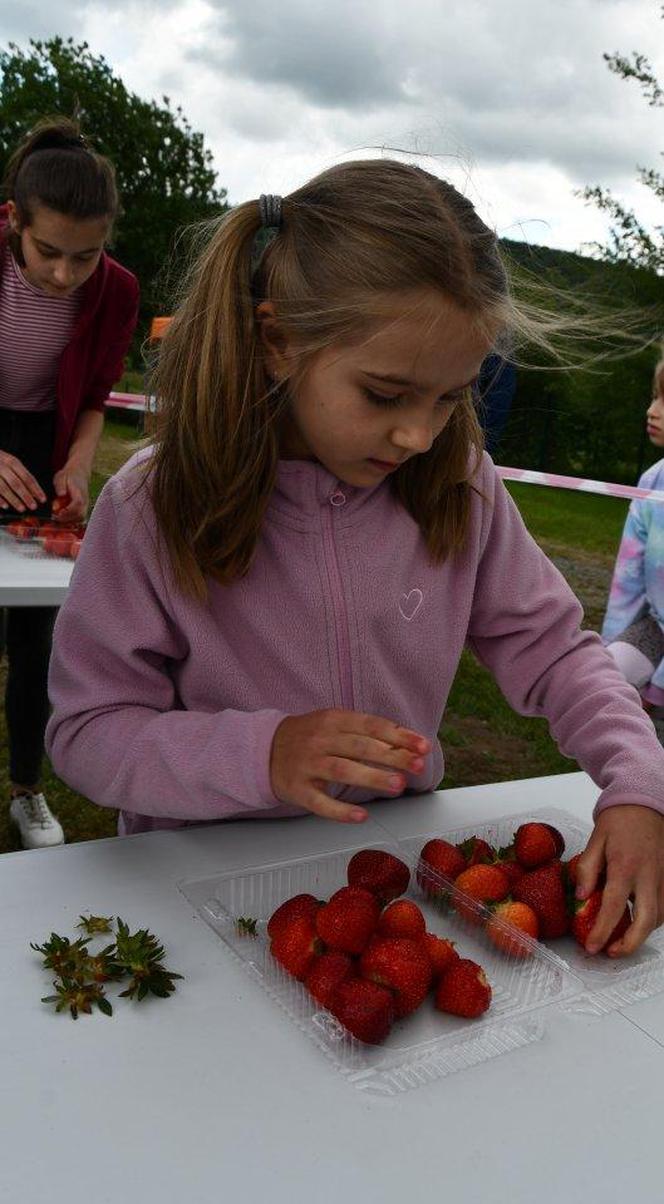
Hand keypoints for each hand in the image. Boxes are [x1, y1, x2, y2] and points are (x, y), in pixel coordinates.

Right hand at [0, 450, 45, 511]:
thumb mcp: (8, 462)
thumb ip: (19, 474)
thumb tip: (33, 492)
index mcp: (12, 462)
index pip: (27, 477)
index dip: (36, 489)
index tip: (42, 499)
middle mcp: (2, 466)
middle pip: (17, 483)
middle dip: (26, 496)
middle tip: (34, 506)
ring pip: (4, 488)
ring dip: (14, 500)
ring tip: (22, 509)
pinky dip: (0, 499)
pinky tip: (5, 506)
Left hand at [52, 462, 89, 522]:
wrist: (79, 474)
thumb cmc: (67, 476)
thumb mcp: (60, 478)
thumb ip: (60, 486)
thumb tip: (61, 495)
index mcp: (79, 493)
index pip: (77, 504)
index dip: (67, 511)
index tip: (56, 513)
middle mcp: (85, 501)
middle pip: (80, 515)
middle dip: (66, 519)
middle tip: (54, 517)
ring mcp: (86, 506)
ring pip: (81, 519)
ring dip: (69, 521)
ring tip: (57, 517)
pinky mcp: (84, 509)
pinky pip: (80, 519)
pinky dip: (71, 521)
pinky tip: (62, 517)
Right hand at [270, 708, 430, 822]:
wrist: (264, 750)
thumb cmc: (309, 737)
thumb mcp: (334, 725)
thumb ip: (367, 734)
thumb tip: (407, 747)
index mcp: (333, 720)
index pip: (371, 725)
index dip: (398, 736)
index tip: (422, 746)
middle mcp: (320, 740)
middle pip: (360, 747)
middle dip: (392, 756)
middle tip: (417, 766)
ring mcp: (308, 765)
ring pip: (342, 770)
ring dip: (371, 777)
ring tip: (397, 785)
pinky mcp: (298, 790)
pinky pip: (320, 803)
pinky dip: (340, 811)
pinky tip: (361, 817)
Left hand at [574, 804, 663, 955]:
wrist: (645, 803)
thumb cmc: (619, 820)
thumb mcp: (595, 839)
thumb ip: (587, 869)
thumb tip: (581, 896)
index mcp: (626, 866)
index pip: (614, 906)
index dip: (602, 930)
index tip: (592, 946)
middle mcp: (648, 876)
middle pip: (646, 920)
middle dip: (630, 943)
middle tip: (611, 952)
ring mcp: (662, 878)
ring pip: (658, 917)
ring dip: (641, 934)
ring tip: (621, 941)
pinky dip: (652, 920)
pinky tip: (638, 922)